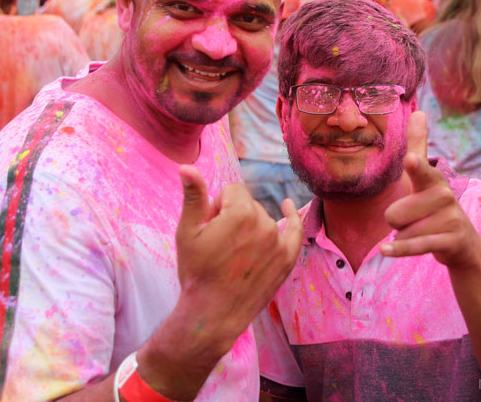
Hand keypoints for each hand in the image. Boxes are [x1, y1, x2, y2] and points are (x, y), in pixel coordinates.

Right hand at [138, 166, 302, 398]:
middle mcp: (264, 223)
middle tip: (219, 244)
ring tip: (234, 253)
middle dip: (233, 215)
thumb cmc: (196, 272)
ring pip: (263, 217)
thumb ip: (194, 196)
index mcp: (240, 213)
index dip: (217, 206)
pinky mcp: (287, 258)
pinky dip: (291, 217)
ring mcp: (278, 242)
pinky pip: (293, 229)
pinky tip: (288, 206)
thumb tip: (187, 166)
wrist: (213, 314)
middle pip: (248, 203)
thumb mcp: (187, 232)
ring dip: (250, 226)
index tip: (209, 227)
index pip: (231, 190)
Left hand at [381, 111, 480, 268]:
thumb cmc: (434, 204)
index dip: (415, 167)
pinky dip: (399, 250)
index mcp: (432, 180)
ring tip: (423, 231)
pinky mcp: (450, 240)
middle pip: (393, 214)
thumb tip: (418, 111)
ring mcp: (450, 219)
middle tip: (416, 219)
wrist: (462, 242)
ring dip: (405, 236)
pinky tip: (385, 251)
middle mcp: (443, 196)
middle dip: (397, 222)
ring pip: (402, 232)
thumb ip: (418, 145)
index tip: (410, 161)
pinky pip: (414, 246)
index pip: (420, 171)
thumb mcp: (424, 177)